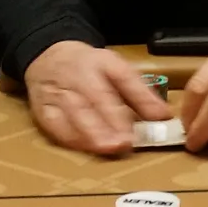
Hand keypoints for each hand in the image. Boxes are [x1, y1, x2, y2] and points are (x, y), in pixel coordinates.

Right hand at [24, 40, 169, 154]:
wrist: (49, 57)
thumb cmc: (90, 68)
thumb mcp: (118, 70)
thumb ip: (141, 94)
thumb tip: (164, 117)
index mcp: (103, 63)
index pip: (123, 78)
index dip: (139, 99)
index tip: (155, 118)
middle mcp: (79, 77)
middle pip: (95, 98)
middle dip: (111, 122)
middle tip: (125, 143)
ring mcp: (58, 93)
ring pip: (74, 114)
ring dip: (91, 133)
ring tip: (108, 148)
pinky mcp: (43, 110)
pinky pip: (54, 125)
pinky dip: (69, 138)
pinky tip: (83, 149)